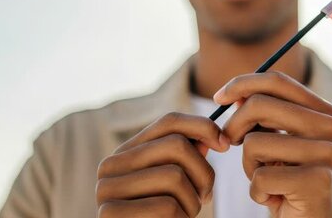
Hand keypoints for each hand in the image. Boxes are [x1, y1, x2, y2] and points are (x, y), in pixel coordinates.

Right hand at [96, 112, 229, 216]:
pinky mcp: (111, 214)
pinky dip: (181, 217)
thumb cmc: (162, 216)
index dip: (203, 127)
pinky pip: (167, 206)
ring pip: (174, 175)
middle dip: (202, 171)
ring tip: (186, 213)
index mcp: (124, 152)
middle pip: (176, 145)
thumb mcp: (175, 183)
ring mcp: (106, 189)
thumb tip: (211, 138)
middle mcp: (109, 166)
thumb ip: (187, 157)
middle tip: (204, 195)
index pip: (168, 122)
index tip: (225, 145)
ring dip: (193, 200)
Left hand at [214, 72, 331, 217]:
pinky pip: (260, 177)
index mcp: (324, 111)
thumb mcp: (280, 144)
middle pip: (259, 105)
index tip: (219, 98)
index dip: (241, 84)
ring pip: (254, 143)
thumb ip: (265, 118)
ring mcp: (327, 153)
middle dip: (233, 126)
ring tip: (266, 181)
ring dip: (248, 167)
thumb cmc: (291, 183)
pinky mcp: (318, 181)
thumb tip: (235, 95)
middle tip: (230, 144)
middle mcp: (330, 126)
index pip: (276, 81)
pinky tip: (275, 200)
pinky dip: (257, 192)